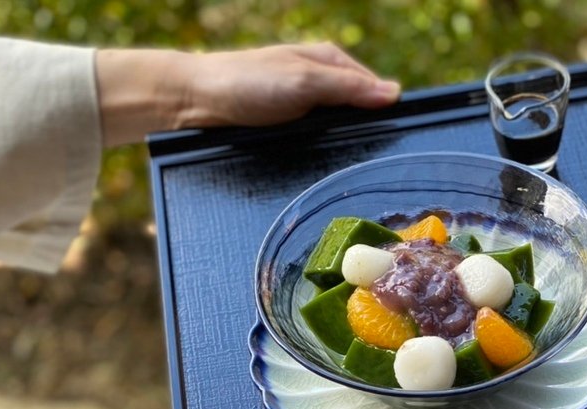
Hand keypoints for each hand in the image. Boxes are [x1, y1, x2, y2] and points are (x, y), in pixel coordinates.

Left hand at [96, 43, 400, 146]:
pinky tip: (321, 167)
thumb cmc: (246, 83)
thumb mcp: (304, 82)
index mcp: (329, 61)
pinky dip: (320, 154)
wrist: (193, 101)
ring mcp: (302, 107)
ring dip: (340, 149)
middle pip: (357, 113)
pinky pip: (315, 144)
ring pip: (337, 132)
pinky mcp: (286, 129)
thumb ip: (348, 88)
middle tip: (370, 161)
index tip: (393, 139)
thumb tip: (394, 94)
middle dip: (363, 134)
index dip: (384, 113)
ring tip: (348, 169)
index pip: (374, 88)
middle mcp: (318, 82)